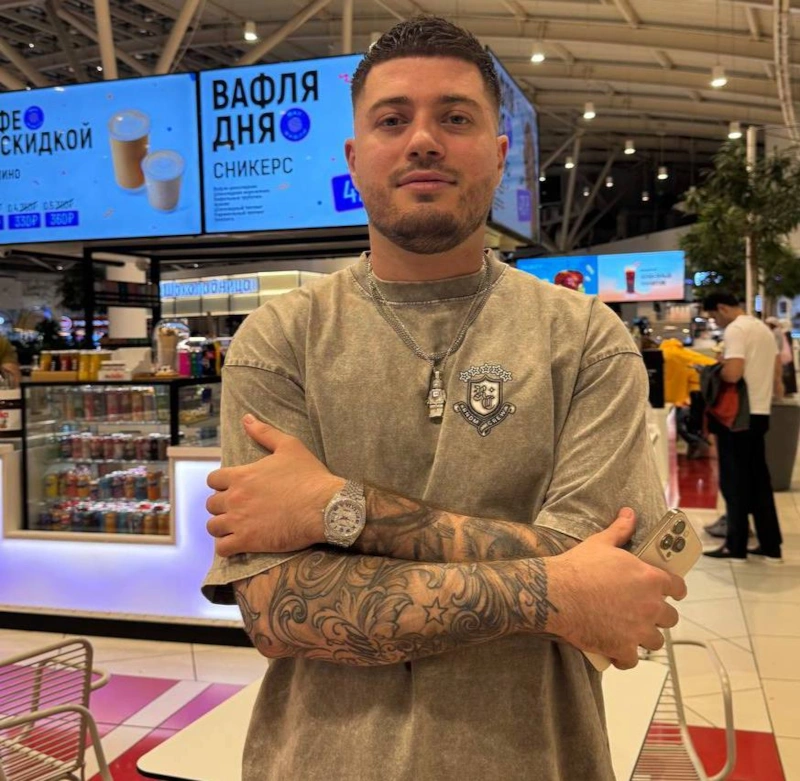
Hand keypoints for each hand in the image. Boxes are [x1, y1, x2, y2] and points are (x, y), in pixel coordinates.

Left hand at [206, 415, 344, 556]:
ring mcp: (239, 521)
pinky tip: (237, 543)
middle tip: (239, 508)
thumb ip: (264, 432)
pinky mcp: (248, 541)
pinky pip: (223, 548)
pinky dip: (226, 547)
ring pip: (213, 527)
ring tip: (235, 527)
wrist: (325, 507)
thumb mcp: (289, 446)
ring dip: (222, 526)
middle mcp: (235, 498)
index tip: (233, 488)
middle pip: (211, 504)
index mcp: (242, 475)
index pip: (213, 480)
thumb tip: (246, 418)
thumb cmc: (310, 476)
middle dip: (222, 506)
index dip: (221, 484)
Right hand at [547, 508, 685, 669]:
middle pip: (670, 618)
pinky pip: (633, 661)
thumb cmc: (578, 567)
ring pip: (655, 641)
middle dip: (659, 617)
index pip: (677, 588)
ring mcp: (638, 630)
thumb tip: (629, 513)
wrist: (556, 592)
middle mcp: (650, 606)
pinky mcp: (622, 648)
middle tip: (643, 613)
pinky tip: (617, 653)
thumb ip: (620, 529)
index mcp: (650, 579)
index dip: (675, 591)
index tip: (672, 593)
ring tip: (631, 633)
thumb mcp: (601, 543)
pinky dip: (626, 658)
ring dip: (645, 638)